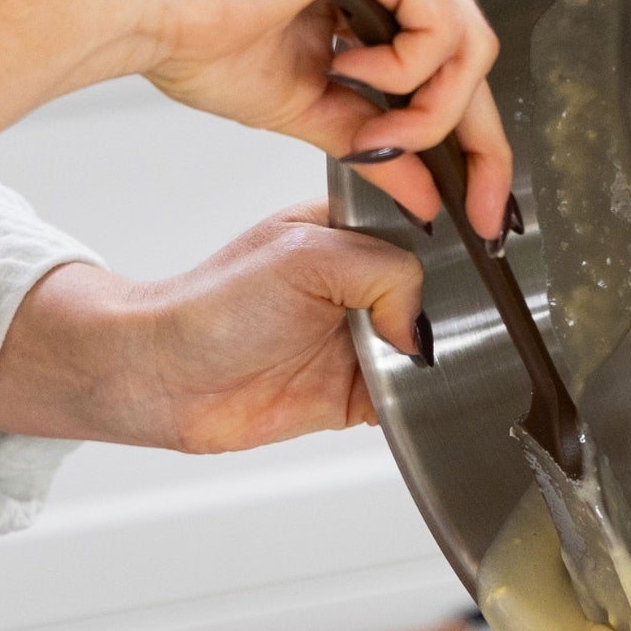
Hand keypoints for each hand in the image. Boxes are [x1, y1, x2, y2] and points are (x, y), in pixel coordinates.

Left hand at [0, 204, 426, 452]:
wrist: (164, 378)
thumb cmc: (214, 305)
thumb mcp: (308, 255)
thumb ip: (385, 272)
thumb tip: (420, 324)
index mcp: (352, 230)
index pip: (426, 230)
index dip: (450, 249)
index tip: (466, 269)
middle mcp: (361, 283)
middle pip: (439, 293)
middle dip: (448, 310)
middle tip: (436, 321)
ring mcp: (360, 337)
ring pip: (430, 347)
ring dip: (431, 359)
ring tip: (411, 358)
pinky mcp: (357, 391)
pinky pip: (410, 397)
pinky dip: (418, 401)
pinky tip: (411, 393)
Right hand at [105, 0, 512, 238]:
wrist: (145, 11)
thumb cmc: (199, 42)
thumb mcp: (314, 113)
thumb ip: (376, 145)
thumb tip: (429, 193)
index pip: (453, 69)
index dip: (479, 146)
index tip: (484, 210)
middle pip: (474, 57)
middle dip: (480, 144)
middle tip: (476, 206)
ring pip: (469, 45)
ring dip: (429, 111)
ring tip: (371, 131)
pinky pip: (440, 24)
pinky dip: (405, 71)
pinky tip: (347, 69)